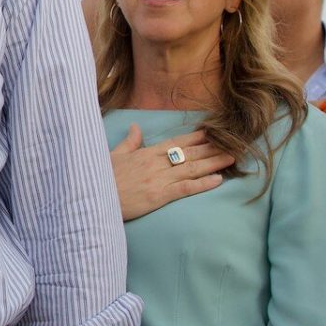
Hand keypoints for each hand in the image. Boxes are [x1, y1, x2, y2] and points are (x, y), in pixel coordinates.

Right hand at [109, 125, 231, 220]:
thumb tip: (135, 128)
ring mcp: (158, 179)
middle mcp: (155, 163)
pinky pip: (185, 188)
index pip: (176, 142)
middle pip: (189, 153)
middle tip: (233, 143)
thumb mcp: (114, 155)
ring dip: (214, 163)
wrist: (91, 197)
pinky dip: (203, 184)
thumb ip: (129, 142)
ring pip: (191, 168)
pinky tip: (218, 180)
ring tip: (232, 157)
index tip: (213, 132)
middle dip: (212, 148)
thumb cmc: (101, 178)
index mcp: (146, 153)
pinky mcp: (158, 196)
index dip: (196, 138)